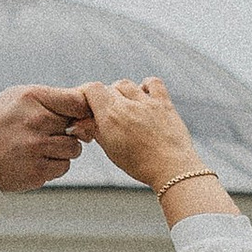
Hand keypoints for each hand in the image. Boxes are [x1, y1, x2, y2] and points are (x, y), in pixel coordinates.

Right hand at [0, 85, 94, 192]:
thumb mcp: (16, 97)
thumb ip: (51, 98)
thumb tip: (86, 106)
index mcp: (32, 98)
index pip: (78, 101)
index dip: (81, 110)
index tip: (73, 115)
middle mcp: (37, 122)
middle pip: (78, 126)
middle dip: (67, 130)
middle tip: (44, 132)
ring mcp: (37, 148)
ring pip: (74, 149)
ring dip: (63, 149)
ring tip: (39, 146)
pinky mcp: (37, 172)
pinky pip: (63, 167)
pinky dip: (54, 165)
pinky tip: (35, 160)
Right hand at [82, 77, 197, 193]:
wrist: (171, 169)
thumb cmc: (140, 164)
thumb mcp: (110, 149)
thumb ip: (94, 130)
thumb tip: (79, 122)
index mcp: (110, 116)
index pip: (92, 89)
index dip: (87, 93)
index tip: (87, 104)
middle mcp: (127, 105)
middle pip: (109, 88)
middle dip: (104, 99)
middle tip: (106, 114)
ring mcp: (147, 102)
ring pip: (126, 84)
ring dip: (121, 92)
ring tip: (123, 108)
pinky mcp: (164, 103)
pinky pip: (153, 82)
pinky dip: (146, 85)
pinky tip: (143, 96)